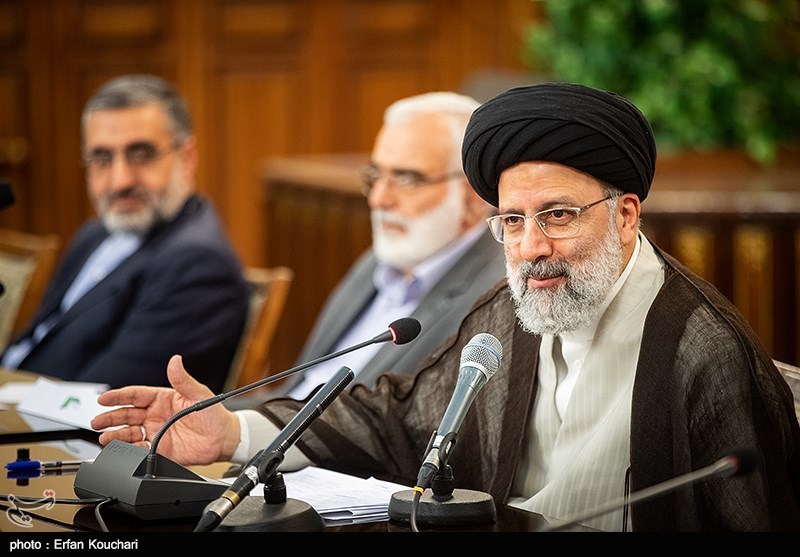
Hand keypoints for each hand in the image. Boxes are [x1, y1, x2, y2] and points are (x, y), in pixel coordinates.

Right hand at [90, 354, 240, 465]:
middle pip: (126, 415)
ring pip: (129, 433)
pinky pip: (139, 450)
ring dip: (115, 435)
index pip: (135, 395)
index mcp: (161, 399)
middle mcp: (155, 416)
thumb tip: (175, 360)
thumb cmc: (212, 413)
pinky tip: (121, 450)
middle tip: (97, 421)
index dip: (118, 396)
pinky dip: (128, 451)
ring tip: (105, 437)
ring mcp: (155, 433)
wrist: (223, 438)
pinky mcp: (159, 450)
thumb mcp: (198, 393)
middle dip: (110, 417)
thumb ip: (183, 379)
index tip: (104, 398)